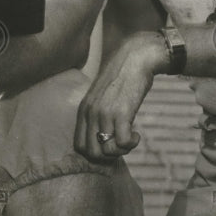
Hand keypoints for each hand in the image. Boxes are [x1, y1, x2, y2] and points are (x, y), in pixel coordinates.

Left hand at [74, 31, 164, 160]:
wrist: (133, 59)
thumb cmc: (120, 78)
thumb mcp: (101, 96)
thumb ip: (97, 113)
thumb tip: (102, 136)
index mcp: (83, 110)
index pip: (79, 145)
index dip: (95, 152)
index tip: (109, 145)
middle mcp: (90, 113)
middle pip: (91, 153)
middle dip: (108, 156)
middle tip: (120, 145)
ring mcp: (104, 114)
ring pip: (107, 151)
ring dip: (121, 151)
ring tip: (130, 139)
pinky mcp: (121, 113)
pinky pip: (123, 143)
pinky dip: (131, 144)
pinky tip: (136, 134)